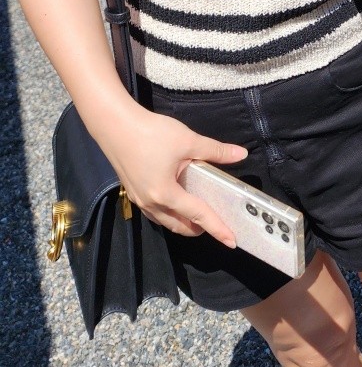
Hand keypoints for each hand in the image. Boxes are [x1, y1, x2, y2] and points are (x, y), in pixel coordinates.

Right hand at [102, 108, 247, 246]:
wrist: (115, 125)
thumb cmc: (152, 133)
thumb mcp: (188, 140)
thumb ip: (216, 151)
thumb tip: (241, 154)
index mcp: (165, 194)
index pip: (198, 215)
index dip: (217, 227)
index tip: (232, 241)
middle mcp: (151, 203)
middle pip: (179, 225)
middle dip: (199, 229)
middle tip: (219, 224)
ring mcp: (139, 199)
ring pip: (165, 221)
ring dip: (183, 223)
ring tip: (200, 216)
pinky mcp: (133, 191)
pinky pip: (155, 212)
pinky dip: (170, 214)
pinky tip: (177, 202)